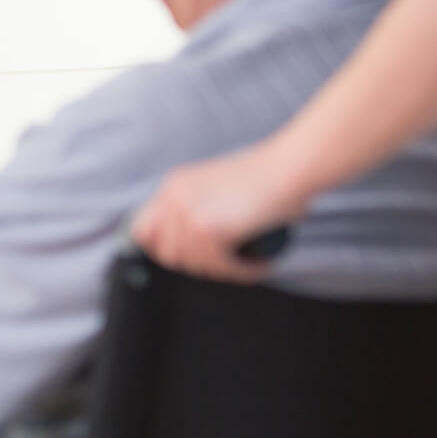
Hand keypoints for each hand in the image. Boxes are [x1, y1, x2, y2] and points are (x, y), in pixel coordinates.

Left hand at [130, 144, 311, 282]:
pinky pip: (218, 266)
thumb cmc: (269, 173)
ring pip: (196, 264)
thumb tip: (189, 239)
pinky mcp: (209, 230)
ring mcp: (188, 214)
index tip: (188, 258)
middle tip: (228, 262)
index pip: (144, 230)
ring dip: (223, 270)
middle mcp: (174, 199)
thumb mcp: (218, 182)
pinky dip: (241, 272)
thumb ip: (201, 200)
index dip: (162, 250)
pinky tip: (258, 267)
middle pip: (169, 254)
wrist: (291, 165)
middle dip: (198, 265)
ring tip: (247, 264)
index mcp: (174, 185)